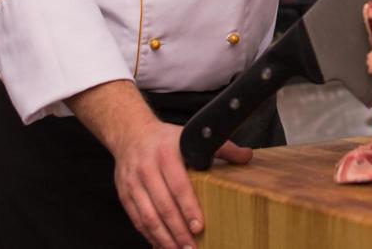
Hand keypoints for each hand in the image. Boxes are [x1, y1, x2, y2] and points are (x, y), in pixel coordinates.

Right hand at [112, 118, 252, 248]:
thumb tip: (246, 156)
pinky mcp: (124, 194)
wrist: (131, 134)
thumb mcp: (191, 136)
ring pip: (148, 217)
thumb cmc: (165, 139)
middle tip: (191, 247)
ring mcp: (133, 183)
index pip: (178, 186)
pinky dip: (150, 235)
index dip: (189, 208)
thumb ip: (221, 147)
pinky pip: (137, 219)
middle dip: (178, 230)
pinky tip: (162, 245)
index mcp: (166, 154)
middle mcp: (147, 169)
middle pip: (163, 206)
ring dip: (164, 238)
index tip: (199, 227)